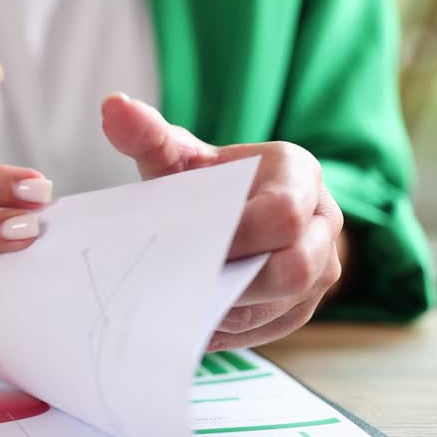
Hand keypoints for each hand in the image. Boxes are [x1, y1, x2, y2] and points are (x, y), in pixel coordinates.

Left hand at [100, 93, 344, 349]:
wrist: (228, 209)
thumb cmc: (205, 183)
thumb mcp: (178, 158)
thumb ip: (148, 134)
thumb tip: (114, 107)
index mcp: (297, 173)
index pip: (285, 214)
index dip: (240, 237)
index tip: (192, 246)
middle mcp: (322, 219)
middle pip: (297, 268)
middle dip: (239, 282)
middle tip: (188, 283)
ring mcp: (321, 265)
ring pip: (285, 305)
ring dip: (232, 311)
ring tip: (188, 302)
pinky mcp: (306, 303)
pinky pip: (275, 328)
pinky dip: (234, 329)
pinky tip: (199, 319)